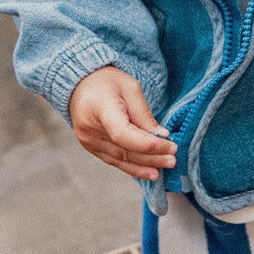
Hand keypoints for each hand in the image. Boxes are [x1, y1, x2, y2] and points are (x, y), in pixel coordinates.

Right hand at [69, 67, 176, 182]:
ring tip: (165, 166)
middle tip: (173, 159)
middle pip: (125, 150)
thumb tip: (161, 136)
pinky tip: (149, 171)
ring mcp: (88, 141)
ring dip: (145, 166)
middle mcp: (90, 129)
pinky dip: (133, 167)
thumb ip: (144, 114)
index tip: (169, 146)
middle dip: (152, 157)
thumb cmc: (107, 82)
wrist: (80, 84)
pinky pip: (114, 161)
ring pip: (121, 160)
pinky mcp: (91, 148)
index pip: (123, 134)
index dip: (147, 144)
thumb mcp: (131, 88)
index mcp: (100, 108)